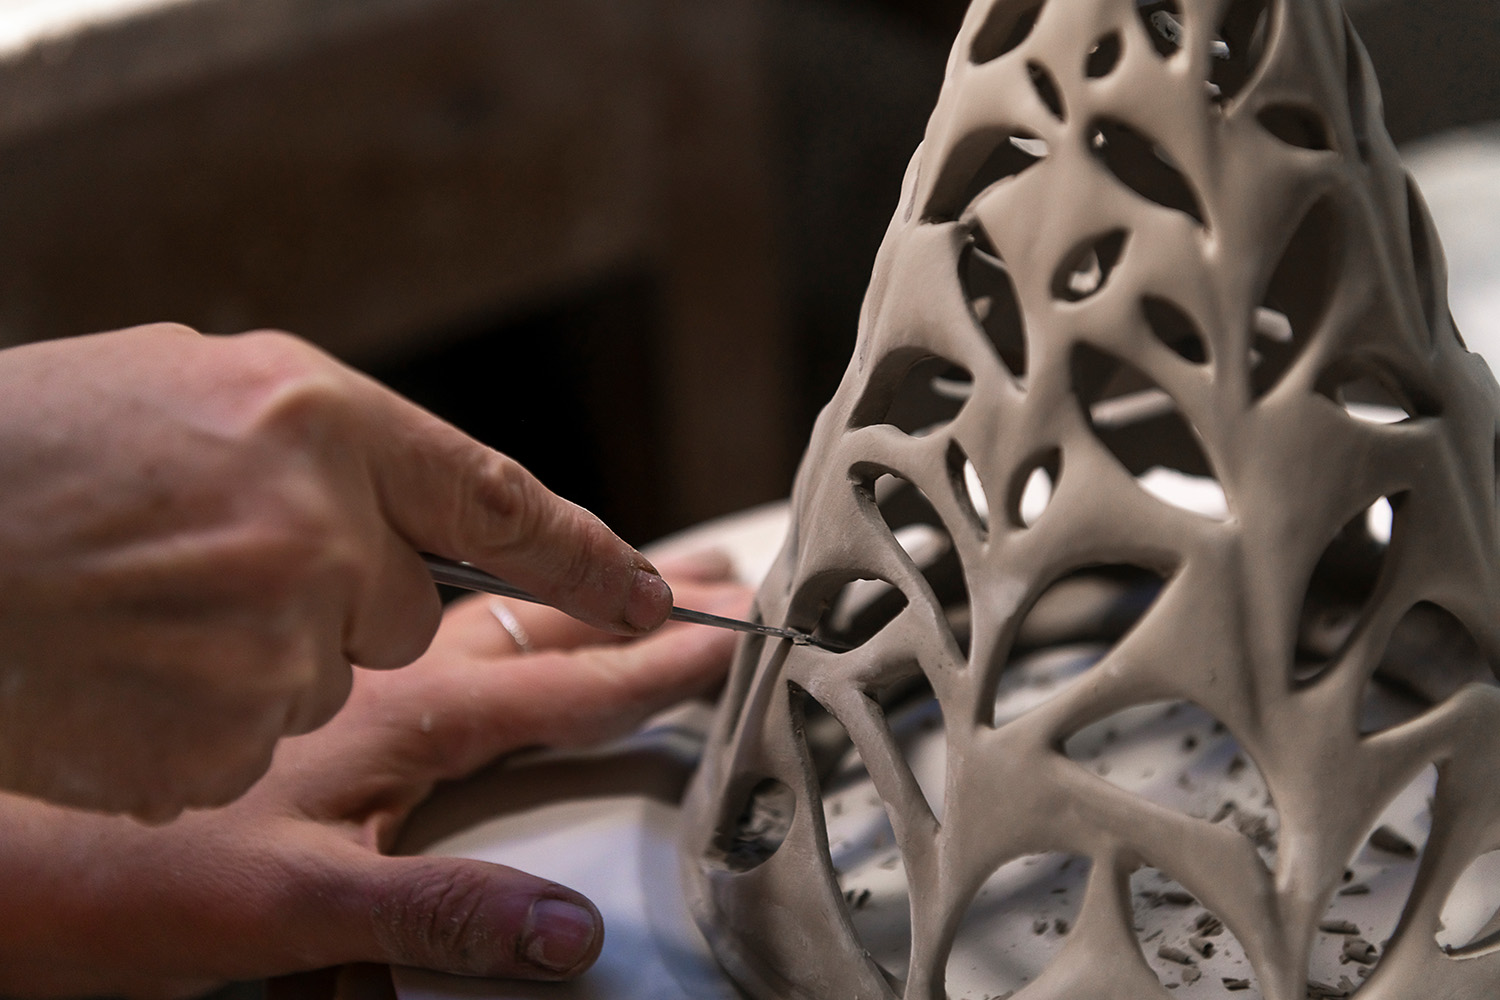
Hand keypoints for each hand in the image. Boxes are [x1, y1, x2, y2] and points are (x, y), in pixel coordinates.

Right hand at [0, 325, 672, 820]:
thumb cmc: (22, 454)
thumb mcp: (182, 388)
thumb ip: (313, 447)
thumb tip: (386, 497)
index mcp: (315, 425)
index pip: (501, 505)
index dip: (593, 559)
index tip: (663, 598)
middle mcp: (316, 542)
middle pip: (409, 616)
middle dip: (357, 610)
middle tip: (283, 580)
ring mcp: (270, 657)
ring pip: (326, 687)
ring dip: (256, 665)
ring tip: (137, 615)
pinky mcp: (220, 755)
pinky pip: (249, 747)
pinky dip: (197, 725)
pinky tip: (117, 679)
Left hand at [0, 553, 748, 997]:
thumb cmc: (111, 879)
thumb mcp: (285, 913)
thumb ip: (433, 915)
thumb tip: (570, 935)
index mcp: (401, 712)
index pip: (562, 678)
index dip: (652, 660)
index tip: (724, 635)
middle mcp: (377, 664)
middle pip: (536, 616)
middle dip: (631, 597)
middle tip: (715, 575)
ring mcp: (332, 654)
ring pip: (477, 603)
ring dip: (563, 593)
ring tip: (629, 574)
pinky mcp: (287, 659)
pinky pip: (415, 611)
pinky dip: (481, 601)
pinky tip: (486, 605)